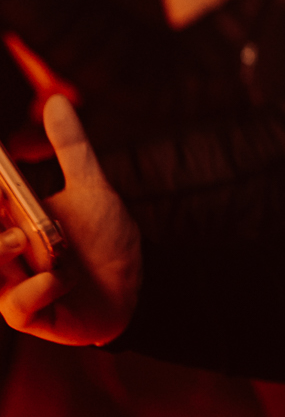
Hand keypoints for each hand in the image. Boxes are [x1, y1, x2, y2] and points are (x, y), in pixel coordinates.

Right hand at [0, 97, 141, 343]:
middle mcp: (4, 254)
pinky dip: (37, 290)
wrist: (138, 287)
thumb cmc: (105, 240)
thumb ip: (70, 148)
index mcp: (10, 221)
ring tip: (22, 239)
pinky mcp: (32, 316)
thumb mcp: (92, 188)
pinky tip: (63, 278)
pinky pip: (17, 307)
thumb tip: (55, 100)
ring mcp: (14, 286)